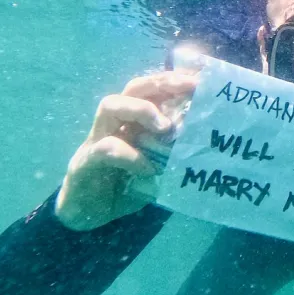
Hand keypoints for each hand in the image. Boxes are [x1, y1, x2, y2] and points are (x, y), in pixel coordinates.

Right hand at [56, 71, 197, 229]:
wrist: (87, 214)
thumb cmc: (127, 184)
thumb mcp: (158, 166)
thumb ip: (175, 153)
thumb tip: (208, 145)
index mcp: (134, 120)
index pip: (154, 88)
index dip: (178, 80)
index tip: (204, 79)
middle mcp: (115, 122)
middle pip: (134, 87)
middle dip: (163, 83)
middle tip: (191, 88)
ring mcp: (96, 138)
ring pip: (111, 105)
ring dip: (141, 109)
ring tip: (165, 127)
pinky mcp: (85, 162)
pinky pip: (106, 148)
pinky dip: (131, 156)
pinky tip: (149, 169)